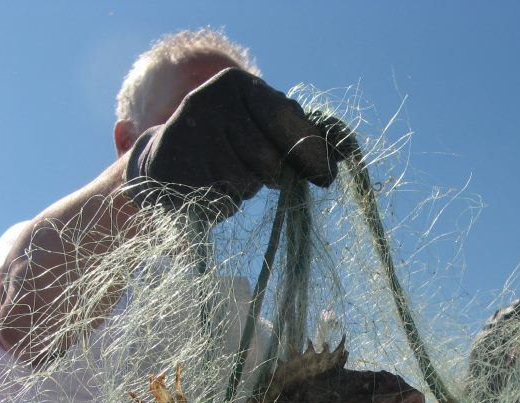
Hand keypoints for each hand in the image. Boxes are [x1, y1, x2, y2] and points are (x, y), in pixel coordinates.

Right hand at [126, 68, 340, 211]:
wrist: (171, 160)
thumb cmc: (232, 144)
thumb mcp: (266, 128)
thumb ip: (303, 134)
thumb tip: (348, 149)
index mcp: (238, 84)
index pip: (285, 119)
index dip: (311, 151)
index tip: (327, 179)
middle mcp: (210, 101)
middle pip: (267, 157)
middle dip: (275, 175)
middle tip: (268, 176)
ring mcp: (189, 136)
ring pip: (246, 181)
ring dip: (248, 188)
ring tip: (230, 174)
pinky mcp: (175, 170)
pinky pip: (222, 198)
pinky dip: (227, 200)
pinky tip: (213, 185)